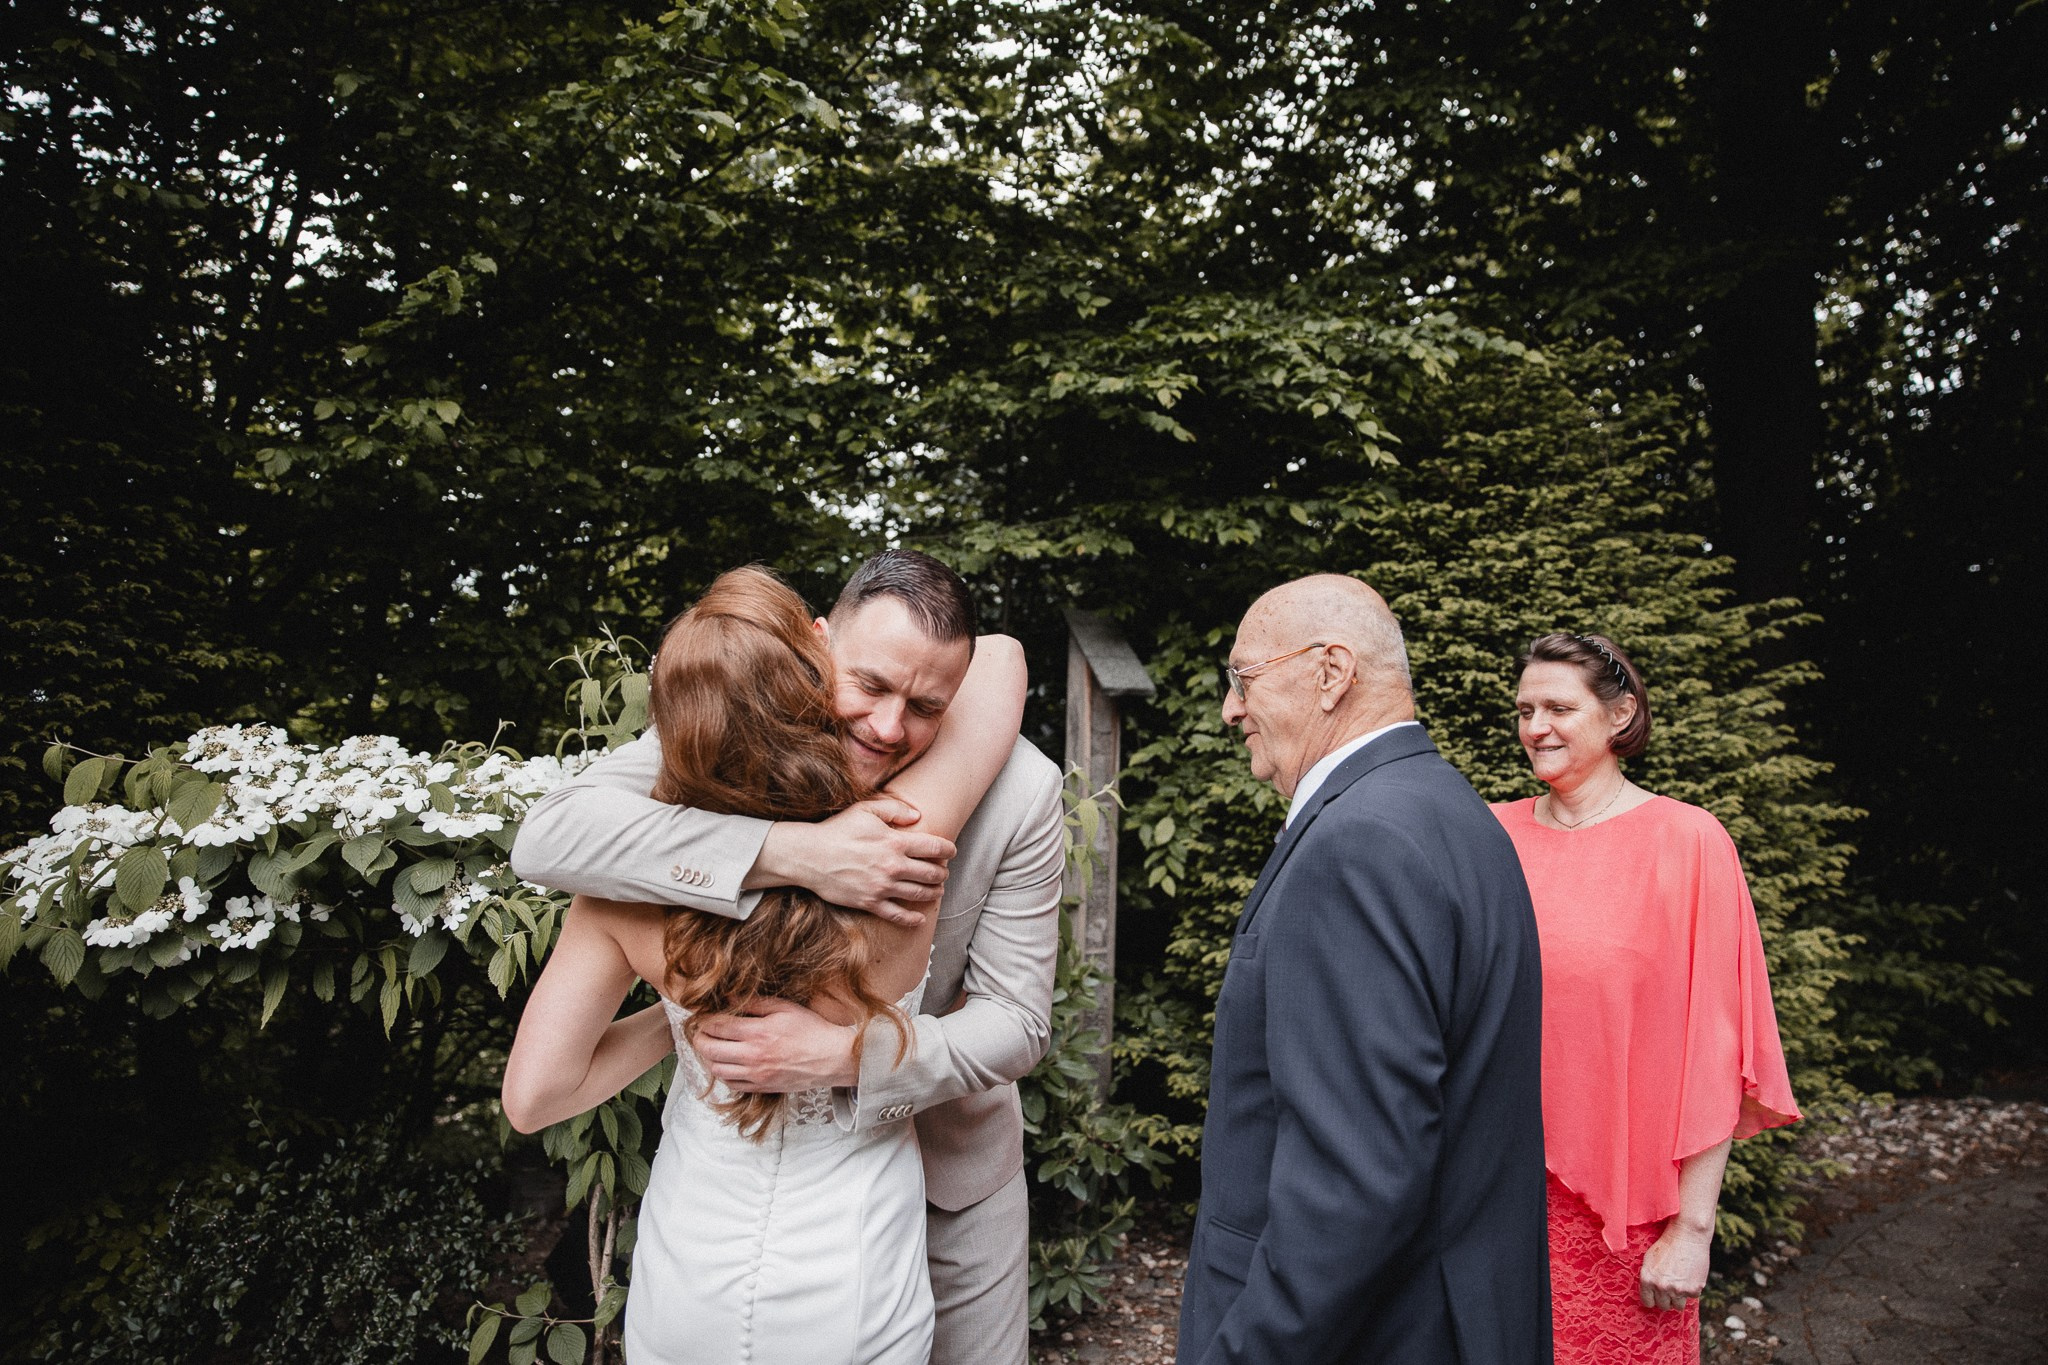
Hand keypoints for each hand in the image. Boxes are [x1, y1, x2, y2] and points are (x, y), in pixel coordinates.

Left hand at [692, 998, 858, 1091]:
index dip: (706, 1020)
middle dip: (700, 1039)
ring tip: (712, 1047)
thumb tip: (730, 998)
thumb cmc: (812, 1030)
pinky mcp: (762, 1087)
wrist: (832, 1059)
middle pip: (710, 1049)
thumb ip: (755, 1003)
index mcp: (758, 1033)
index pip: (718, 1026)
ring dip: (709, 1057)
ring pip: (717, 1070)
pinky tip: (728, 1064)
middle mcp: (753, 1056)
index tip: (705, 1016)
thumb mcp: (785, 1008)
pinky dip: (724, 1074)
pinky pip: (732, 1084)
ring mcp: (756, 1075)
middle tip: (701, 1032)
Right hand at [753, 798, 954, 926]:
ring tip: (937, 890)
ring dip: (933, 893)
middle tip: (943, 872)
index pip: (934, 847)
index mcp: (895, 842)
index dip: (948, 850)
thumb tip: (917, 815)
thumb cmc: (837, 830)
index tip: (951, 851)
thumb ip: (894, 809)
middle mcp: (892, 866)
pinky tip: (919, 918)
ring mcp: (882, 887)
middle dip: (942, 873)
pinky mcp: (869, 902)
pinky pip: (896, 915)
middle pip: (931, 873)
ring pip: (919, 894)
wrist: (809, 856)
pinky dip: (911, 919)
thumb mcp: (865, 810)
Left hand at [1639, 1219, 1712, 1311]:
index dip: (1652, 1299)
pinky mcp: (1693, 1290)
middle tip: (1670, 1288)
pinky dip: (1692, 1289)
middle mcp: (1661, 1287)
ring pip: (1678, 1306)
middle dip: (1666, 1298)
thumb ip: (1649, 1278)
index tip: (1657, 1296)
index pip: (1648, 1302)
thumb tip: (1649, 1293)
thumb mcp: (1649, 1259)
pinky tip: (1690, 1275)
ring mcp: (1678, 1290)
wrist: (1687, 1236)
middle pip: (1663, 1306)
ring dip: (1679, 1297)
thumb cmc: (1667, 1245)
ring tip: (1680, 1283)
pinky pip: (1692, 1297)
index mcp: (1647, 1280)